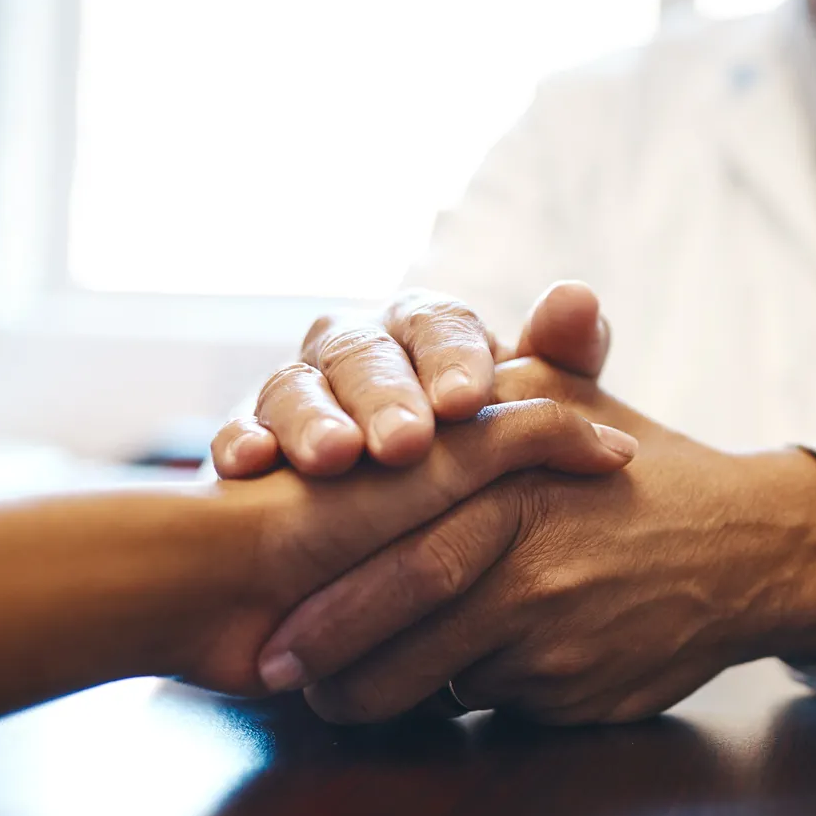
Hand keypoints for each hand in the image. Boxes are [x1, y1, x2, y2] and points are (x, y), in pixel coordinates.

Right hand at [212, 281, 612, 479]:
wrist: (399, 516)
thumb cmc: (480, 454)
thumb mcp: (529, 413)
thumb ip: (561, 360)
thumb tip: (577, 299)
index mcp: (426, 329)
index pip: (440, 323)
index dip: (453, 358)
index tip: (467, 402)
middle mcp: (357, 346)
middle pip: (365, 354)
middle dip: (385, 397)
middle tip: (405, 446)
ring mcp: (296, 387)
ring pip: (296, 386)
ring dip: (312, 420)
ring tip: (333, 459)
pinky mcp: (248, 434)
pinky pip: (238, 430)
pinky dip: (241, 441)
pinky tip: (249, 463)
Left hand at [253, 361, 815, 724]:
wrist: (751, 547)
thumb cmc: (635, 469)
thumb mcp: (568, 401)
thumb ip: (490, 372)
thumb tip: (408, 340)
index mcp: (519, 488)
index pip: (406, 551)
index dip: (333, 594)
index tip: (271, 616)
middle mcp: (539, 564)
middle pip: (411, 625)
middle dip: (334, 657)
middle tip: (278, 669)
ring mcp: (564, 637)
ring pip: (444, 679)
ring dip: (385, 690)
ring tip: (339, 688)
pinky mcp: (584, 695)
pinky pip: (497, 704)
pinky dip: (466, 695)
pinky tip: (453, 678)